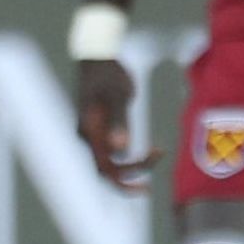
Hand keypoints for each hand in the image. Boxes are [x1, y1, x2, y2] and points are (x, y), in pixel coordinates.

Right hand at [74, 57, 148, 187]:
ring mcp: (92, 134)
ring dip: (132, 166)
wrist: (97, 57)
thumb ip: (119, 120)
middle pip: (105, 170)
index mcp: (88, 131)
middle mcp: (87, 137)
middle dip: (128, 178)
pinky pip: (113, 151)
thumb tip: (120, 148)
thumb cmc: (107, 73)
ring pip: (109, 162)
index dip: (124, 178)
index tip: (146, 180)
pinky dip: (130, 156)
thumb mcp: (117, 94)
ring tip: (157, 155)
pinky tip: (149, 150)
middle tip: (149, 187)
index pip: (105, 167)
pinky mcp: (100, 129)